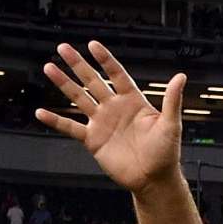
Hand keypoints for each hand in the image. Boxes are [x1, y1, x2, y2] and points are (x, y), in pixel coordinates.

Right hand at [35, 41, 184, 194]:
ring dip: (64, 84)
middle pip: (92, 81)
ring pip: (79, 98)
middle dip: (78, 64)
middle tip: (63, 48)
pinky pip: (71, 127)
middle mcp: (114, 108)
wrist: (153, 179)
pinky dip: (56, 120)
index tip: (92, 44)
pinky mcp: (93, 140)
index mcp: (132, 100)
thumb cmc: (166, 153)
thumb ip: (172, 100)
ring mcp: (102, 123)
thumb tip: (181, 76)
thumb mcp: (171, 124)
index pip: (116, 74)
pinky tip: (41, 112)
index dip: (105, 60)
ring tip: (49, 68)